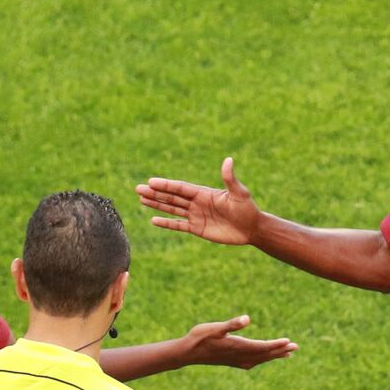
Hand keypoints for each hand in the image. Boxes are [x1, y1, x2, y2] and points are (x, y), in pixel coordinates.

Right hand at [137, 157, 261, 245]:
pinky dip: (166, 223)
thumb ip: (230, 178)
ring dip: (157, 204)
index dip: (166, 185)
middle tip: (138, 188)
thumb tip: (228, 160)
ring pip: (172, 209)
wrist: (251, 228)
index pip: (180, 188)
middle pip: (172, 197)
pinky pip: (178, 225)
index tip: (151, 181)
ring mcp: (196, 215)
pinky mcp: (197, 228)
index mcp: (203, 193)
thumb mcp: (239, 193)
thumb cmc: (247, 209)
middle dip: (155, 193)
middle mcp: (197, 203)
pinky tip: (153, 220)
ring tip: (141, 199)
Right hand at [183, 315, 296, 369]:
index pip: (262, 347)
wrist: (187, 353)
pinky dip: (262, 360)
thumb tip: (247, 318)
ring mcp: (236, 360)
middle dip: (280, 350)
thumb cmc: (199, 337)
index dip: (276, 345)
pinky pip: (252, 362)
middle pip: (265, 354)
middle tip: (295, 347)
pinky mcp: (231, 361)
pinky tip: (264, 359)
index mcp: (237, 346)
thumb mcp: (215, 327)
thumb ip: (231, 324)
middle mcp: (239, 355)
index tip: (289, 342)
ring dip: (274, 356)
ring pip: (260, 359)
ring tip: (287, 353)